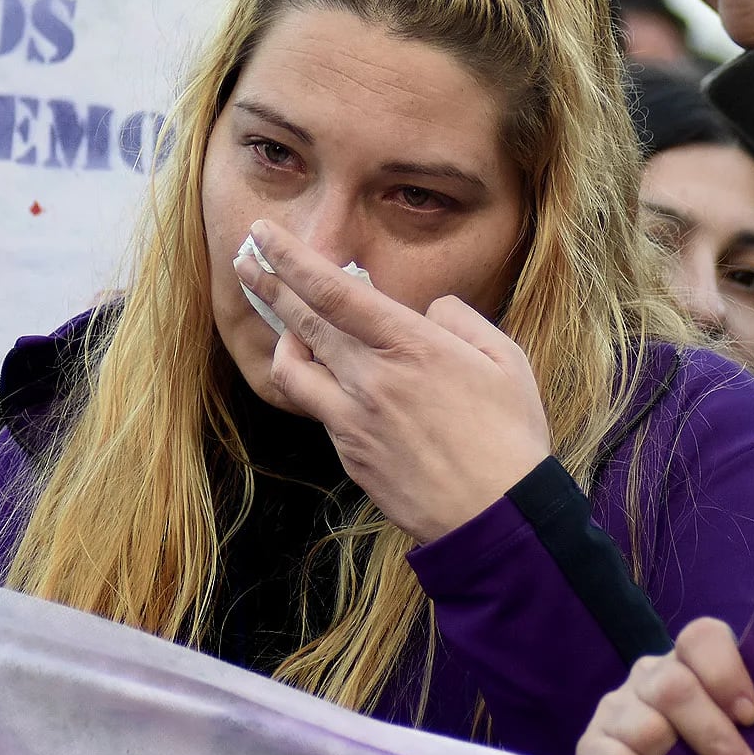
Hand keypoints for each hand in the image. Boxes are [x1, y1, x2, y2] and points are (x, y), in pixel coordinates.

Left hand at [231, 219, 550, 542]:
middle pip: (300, 322)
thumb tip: (428, 309)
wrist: (495, 518)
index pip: (333, 291)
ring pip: (293, 370)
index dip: (291, 258)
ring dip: (282, 341)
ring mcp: (354, 420)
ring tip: (286, 328)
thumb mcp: (505, 359)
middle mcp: (371, 379)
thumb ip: (459, 319)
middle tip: (243, 260)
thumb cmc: (510, 435)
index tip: (264, 235)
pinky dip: (317, 387)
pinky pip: (320, 410)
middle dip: (268, 285)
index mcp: (410, 346)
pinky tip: (330, 381)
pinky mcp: (350, 454)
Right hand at [575, 618, 753, 754]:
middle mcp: (650, 677)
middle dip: (714, 735)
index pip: (702, 637)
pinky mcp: (590, 745)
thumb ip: (747, 726)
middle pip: (674, 687)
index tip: (749, 717)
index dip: (726, 673)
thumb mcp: (735, 734)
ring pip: (645, 727)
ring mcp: (616, 708)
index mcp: (689, 665)